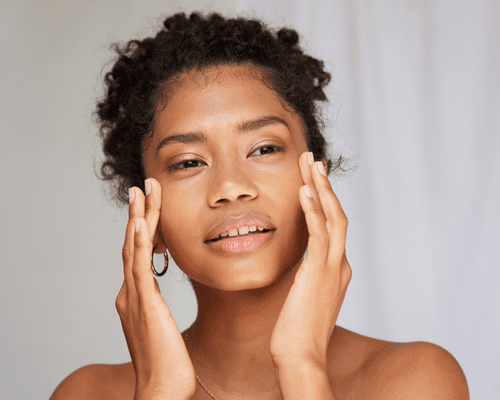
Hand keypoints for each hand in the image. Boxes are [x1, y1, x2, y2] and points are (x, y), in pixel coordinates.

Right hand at [116, 178, 195, 398]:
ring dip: (139, 218)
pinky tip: (141, 223)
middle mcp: (130, 293)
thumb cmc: (166, 363)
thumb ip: (156, 310)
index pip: (138, 254)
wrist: (161, 388)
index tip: (149, 206)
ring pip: (135, 249)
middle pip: (133, 244)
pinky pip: (140, 269)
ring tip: (141, 191)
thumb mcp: (160, 327)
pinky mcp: (144, 305)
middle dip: (139, 213)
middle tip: (142, 187)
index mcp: (135, 297)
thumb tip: (159, 303)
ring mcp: (134, 297)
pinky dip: (139, 244)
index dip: (142, 228)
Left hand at [270, 152, 351, 367]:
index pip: (334, 226)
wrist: (300, 357)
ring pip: (333, 217)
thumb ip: (306, 276)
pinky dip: (313, 209)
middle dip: (325, 185)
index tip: (313, 180)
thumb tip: (298, 265)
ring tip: (310, 163)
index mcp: (337, 269)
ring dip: (321, 188)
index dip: (325, 200)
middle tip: (313, 160)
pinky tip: (304, 190)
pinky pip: (319, 233)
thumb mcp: (305, 296)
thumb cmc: (297, 330)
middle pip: (337, 213)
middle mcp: (340, 264)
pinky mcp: (318, 272)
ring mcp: (332, 267)